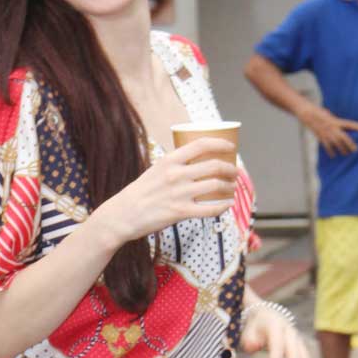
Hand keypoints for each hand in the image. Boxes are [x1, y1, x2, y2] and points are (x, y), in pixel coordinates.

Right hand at [101, 138, 237, 246]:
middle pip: (214, 166)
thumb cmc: (140, 193)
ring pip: (216, 186)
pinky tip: (228, 204)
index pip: (201, 144)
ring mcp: (179, 194)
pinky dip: (223, 206)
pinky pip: (210, 209)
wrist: (123, 215)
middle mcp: (176, 175)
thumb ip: (174, 165)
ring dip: (230, 186)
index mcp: (170, 160)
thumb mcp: (155, 170)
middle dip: (230, 168)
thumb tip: (195, 161)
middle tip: (234, 171)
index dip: (220, 143)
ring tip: (232, 187)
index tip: (230, 146)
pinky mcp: (181, 213)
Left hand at [240, 305, 313, 357]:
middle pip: (293, 350)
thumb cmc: (254, 327)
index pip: (277, 342)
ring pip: (304, 355)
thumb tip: (253, 346)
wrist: (267, 315)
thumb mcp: (248, 331)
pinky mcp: (300, 346)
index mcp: (275, 324)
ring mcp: (296, 338)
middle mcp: (289, 331)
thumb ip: (249, 340)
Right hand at [299, 101, 357, 156]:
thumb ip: (336, 122)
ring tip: (346, 154)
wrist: (307, 113)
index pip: (348, 124)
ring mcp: (326, 133)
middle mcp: (332, 127)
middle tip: (355, 150)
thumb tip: (342, 129)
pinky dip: (330, 151)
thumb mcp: (330, 115)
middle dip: (350, 144)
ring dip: (342, 149)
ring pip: (336, 143)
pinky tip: (333, 155)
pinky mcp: (320, 136)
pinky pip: (326, 146)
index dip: (356, 126)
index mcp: (335, 120)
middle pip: (343, 137)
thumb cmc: (319, 113)